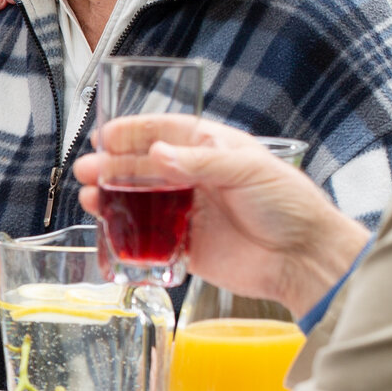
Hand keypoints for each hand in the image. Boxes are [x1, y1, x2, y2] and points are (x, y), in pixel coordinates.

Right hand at [75, 116, 367, 315]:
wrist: (302, 259)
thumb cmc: (290, 206)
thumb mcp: (249, 170)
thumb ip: (202, 163)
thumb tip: (158, 154)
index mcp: (215, 151)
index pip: (169, 132)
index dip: (136, 131)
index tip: (107, 135)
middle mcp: (198, 179)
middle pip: (146, 166)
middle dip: (114, 164)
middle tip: (88, 167)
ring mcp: (190, 212)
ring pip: (141, 199)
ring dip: (112, 195)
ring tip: (88, 194)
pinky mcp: (186, 246)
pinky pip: (148, 236)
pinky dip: (125, 231)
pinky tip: (107, 224)